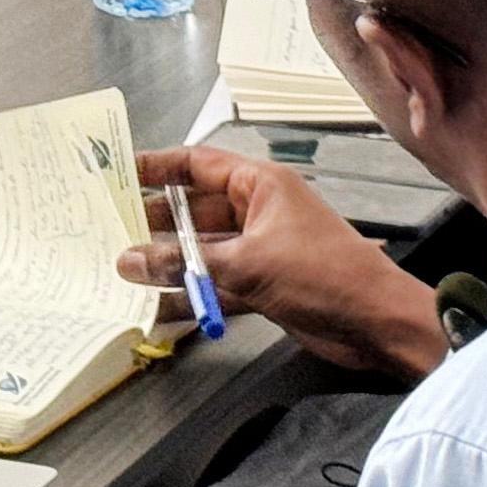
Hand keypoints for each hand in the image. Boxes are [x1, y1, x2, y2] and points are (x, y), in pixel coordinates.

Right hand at [113, 146, 444, 381]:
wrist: (374, 322)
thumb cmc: (325, 274)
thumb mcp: (248, 263)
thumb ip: (185, 263)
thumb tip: (132, 260)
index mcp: (261, 185)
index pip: (198, 164)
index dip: (157, 166)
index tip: (120, 171)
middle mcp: (259, 211)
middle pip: (195, 208)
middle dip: (156, 220)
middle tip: (112, 227)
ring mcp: (262, 249)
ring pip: (203, 249)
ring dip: (170, 261)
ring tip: (126, 269)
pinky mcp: (265, 284)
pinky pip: (217, 282)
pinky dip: (192, 293)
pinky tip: (160, 305)